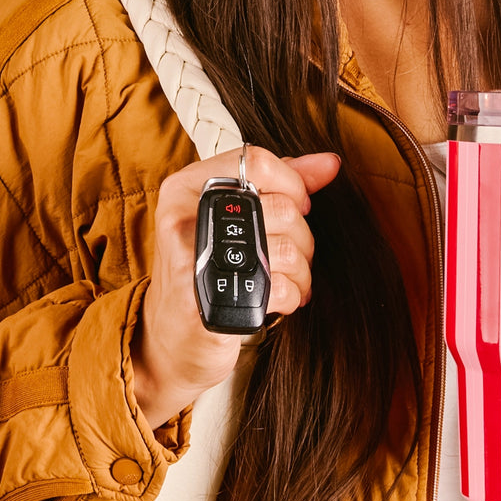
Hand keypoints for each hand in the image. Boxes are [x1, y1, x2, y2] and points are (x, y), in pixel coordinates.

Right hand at [131, 146, 340, 430]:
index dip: (292, 184)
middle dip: (302, 238)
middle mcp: (183, 215)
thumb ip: (280, 185)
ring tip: (286, 279)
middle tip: (292, 255)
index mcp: (187, 186)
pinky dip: (290, 297)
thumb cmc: (210, 271)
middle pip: (280, 208)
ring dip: (300, 272)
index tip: (298, 205)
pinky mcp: (205, 301)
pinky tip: (275, 300)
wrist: (171, 340)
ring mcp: (190, 258)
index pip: (255, 161)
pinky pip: (278, 287)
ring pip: (286, 250)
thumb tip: (329, 163)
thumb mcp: (234, 219)